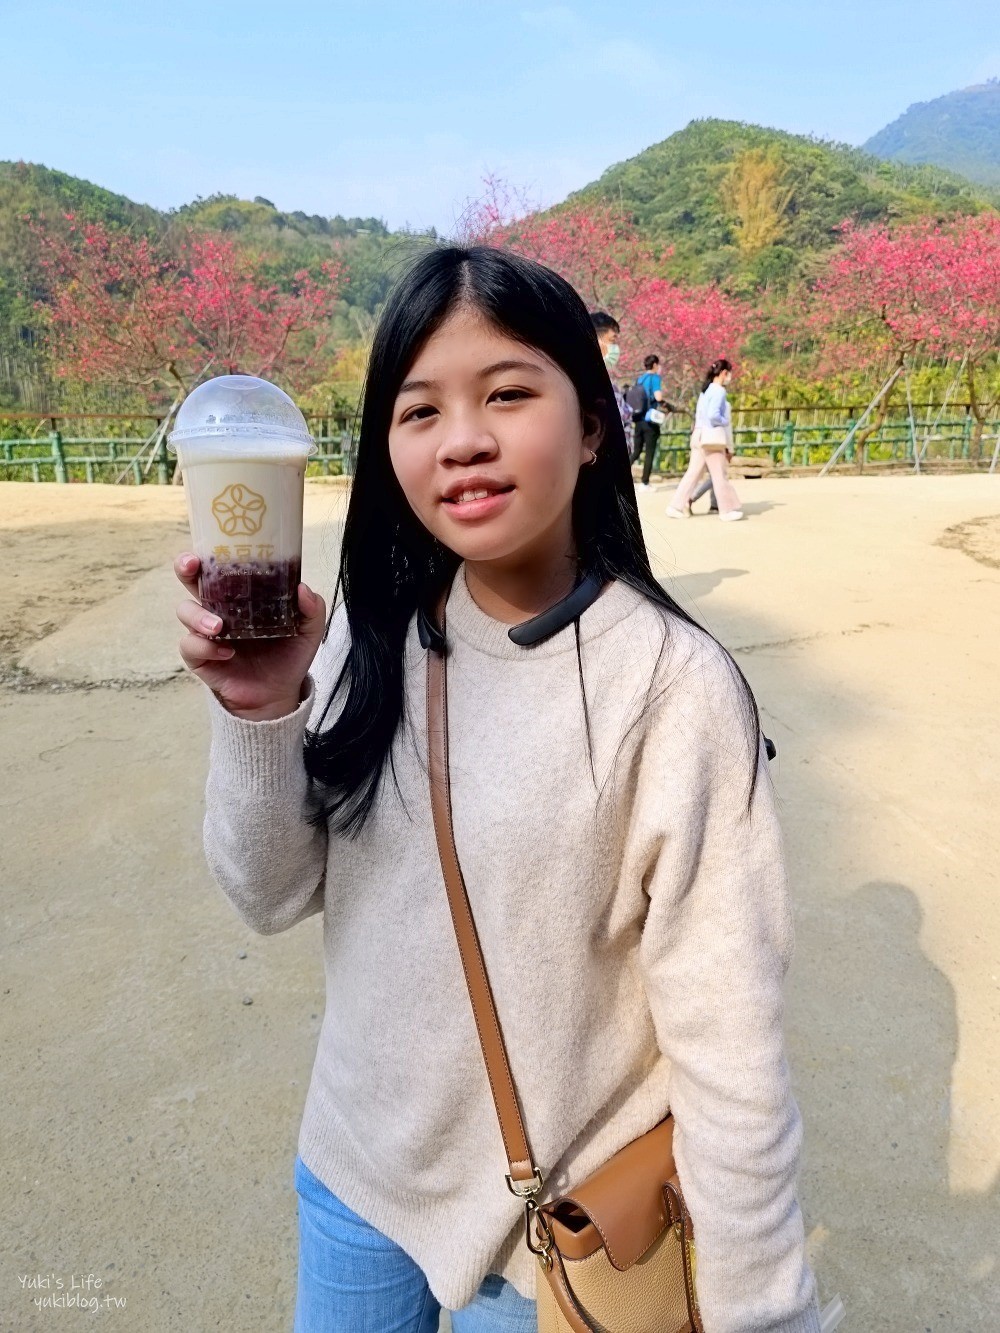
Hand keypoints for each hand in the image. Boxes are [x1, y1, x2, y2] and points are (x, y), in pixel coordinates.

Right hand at [174, 553, 326, 720]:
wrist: (279, 693)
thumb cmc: (288, 655)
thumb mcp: (308, 631)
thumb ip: (312, 609)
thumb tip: (302, 588)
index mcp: (240, 594)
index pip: (220, 566)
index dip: (209, 552)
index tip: (209, 545)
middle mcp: (218, 607)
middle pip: (190, 579)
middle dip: (185, 567)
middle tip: (193, 567)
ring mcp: (205, 632)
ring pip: (185, 611)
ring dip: (198, 616)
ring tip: (219, 628)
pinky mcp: (199, 657)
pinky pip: (190, 646)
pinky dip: (205, 647)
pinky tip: (227, 653)